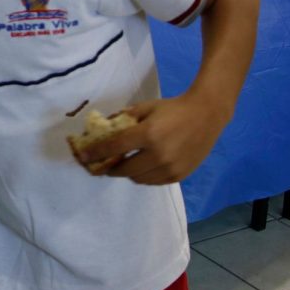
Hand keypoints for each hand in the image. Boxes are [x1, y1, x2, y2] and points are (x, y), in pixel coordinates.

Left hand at [79, 95, 230, 184]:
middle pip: (124, 169)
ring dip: (127, 173)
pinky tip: (142, 167)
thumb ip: (124, 118)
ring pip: (138, 179)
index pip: (115, 148)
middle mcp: (158, 154)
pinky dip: (143, 176)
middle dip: (110, 168)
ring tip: (125, 164)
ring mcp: (170, 168)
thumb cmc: (173, 108)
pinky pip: (152, 182)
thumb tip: (103, 127)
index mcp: (148, 134)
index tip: (83, 157)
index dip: (96, 153)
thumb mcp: (146, 107)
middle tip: (105, 164)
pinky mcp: (178, 176)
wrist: (206, 115)